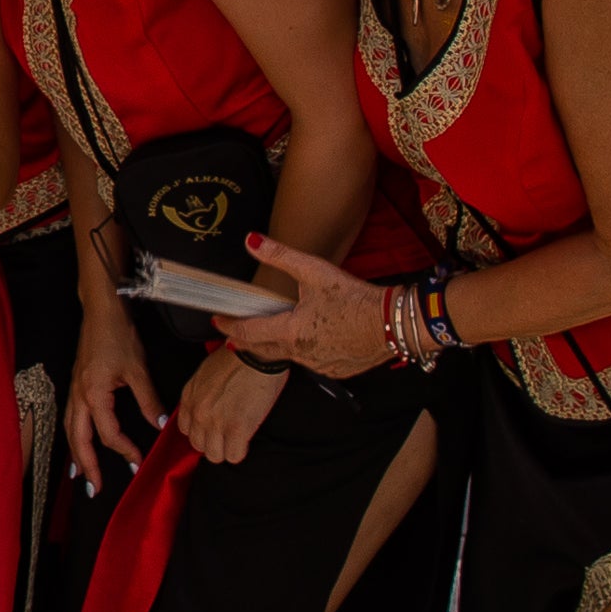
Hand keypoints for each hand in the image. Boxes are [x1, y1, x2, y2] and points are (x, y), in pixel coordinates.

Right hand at [62, 298, 159, 484]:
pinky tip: (78, 443)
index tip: (138, 461)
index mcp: (94, 394)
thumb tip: (159, 424)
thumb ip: (148, 400)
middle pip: (79, 440)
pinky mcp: (75, 385)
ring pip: (70, 431)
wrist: (100, 310)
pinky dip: (73, 436)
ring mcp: (74, 390)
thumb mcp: (138, 369)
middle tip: (95, 488)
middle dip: (87, 466)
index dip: (124, 450)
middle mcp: (79, 395)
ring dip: (76, 454)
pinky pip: (70, 418)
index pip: (109, 433)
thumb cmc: (118, 334)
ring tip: (81, 475)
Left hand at [174, 343, 283, 464]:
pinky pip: (234, 456)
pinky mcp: (237, 429)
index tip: (213, 428)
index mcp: (189, 397)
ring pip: (215, 455)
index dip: (202, 431)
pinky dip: (241, 450)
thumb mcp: (205, 374)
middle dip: (214, 441)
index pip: (186, 430)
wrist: (256, 352)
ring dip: (227, 449)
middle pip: (199, 445)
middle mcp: (198, 412)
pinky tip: (246, 438)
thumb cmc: (237, 358)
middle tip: (228, 433)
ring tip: (238, 437)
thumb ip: (200, 395)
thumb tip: (208, 409)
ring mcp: (216, 422)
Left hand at [215, 233, 391, 377]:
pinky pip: (312, 363)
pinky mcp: (337, 370)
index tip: (217, 322)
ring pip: (288, 357)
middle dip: (246, 341)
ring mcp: (319, 365)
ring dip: (276, 346)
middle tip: (233, 335)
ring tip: (269, 335)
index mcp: (290, 332)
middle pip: (263, 350)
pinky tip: (308, 341)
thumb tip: (251, 241)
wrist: (393, 322)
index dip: (229, 327)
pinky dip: (303, 352)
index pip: (248, 332)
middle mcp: (301, 353)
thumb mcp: (313, 271)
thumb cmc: (355, 298)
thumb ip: (279, 255)